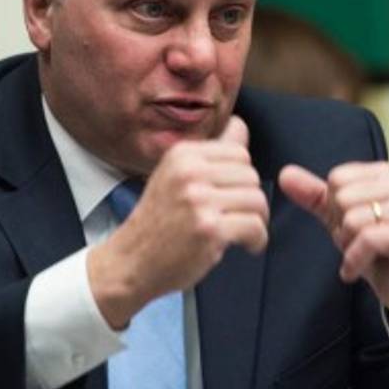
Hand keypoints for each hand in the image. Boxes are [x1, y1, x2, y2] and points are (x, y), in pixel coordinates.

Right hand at [88, 116, 268, 327]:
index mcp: (182, 155)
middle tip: (240, 217)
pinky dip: (258, 240)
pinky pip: (255, 226)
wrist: (131, 261)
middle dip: (251, 200)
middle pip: (251, 176)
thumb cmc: (158, 221)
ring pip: (256, 200)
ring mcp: (198, 201)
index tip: (234, 195)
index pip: (239, 152)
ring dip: (257, 220)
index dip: (243, 177)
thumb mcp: (175, 177)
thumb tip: (241, 127)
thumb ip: (210, 156)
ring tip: (244, 231)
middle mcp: (189, 173)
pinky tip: (247, 246)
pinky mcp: (209, 229)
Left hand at [279, 162, 388, 328]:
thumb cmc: (378, 250)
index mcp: (388, 173)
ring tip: (363, 255)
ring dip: (349, 246)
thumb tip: (285, 174)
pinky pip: (366, 239)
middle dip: (342, 227)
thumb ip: (314, 195)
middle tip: (360, 243)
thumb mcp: (340, 218)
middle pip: (343, 197)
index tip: (354, 225)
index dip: (335, 208)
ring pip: (353, 219)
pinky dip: (354, 260)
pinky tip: (357, 269)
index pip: (337, 178)